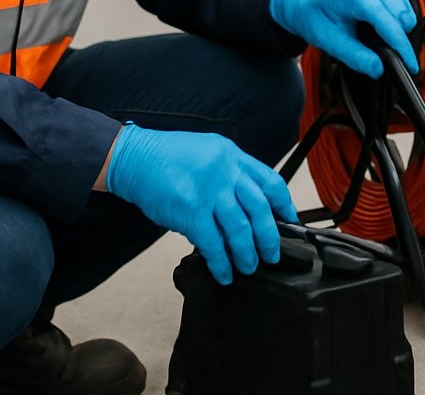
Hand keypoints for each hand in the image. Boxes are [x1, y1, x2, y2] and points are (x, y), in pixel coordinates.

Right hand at [104, 123, 297, 284]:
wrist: (134, 158)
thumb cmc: (168, 157)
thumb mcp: (208, 151)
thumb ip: (230, 173)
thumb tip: (248, 206)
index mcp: (233, 156)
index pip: (270, 182)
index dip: (284, 205)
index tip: (289, 222)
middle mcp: (225, 172)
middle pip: (260, 210)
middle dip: (269, 237)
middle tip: (272, 254)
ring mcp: (209, 192)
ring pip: (240, 230)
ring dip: (247, 254)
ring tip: (248, 267)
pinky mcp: (191, 212)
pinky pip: (213, 244)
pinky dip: (221, 262)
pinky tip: (224, 273)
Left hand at [269, 0, 417, 77]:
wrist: (306, 1)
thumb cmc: (314, 15)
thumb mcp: (328, 41)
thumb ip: (354, 55)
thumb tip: (378, 68)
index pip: (387, 20)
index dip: (401, 45)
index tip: (410, 65)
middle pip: (402, 15)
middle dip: (401, 40)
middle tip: (392, 61)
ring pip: (406, 11)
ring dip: (402, 32)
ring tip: (384, 47)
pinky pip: (403, 9)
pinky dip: (400, 24)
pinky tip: (386, 35)